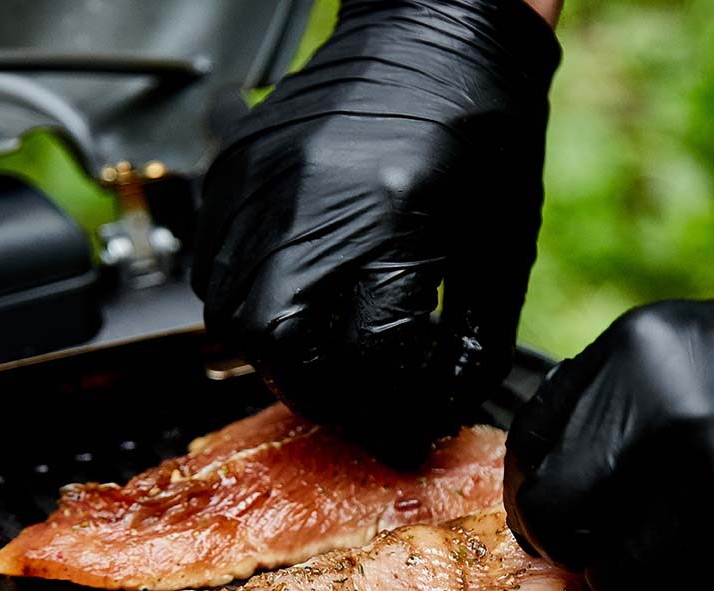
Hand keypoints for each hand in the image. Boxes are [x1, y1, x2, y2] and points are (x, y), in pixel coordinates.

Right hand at [192, 0, 559, 463]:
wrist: (439, 33)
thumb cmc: (485, 131)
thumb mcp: (500, 249)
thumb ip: (470, 342)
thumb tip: (436, 411)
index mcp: (396, 216)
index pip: (366, 355)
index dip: (386, 410)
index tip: (403, 428)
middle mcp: (313, 197)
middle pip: (275, 343)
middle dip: (316, 393)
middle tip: (353, 404)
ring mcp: (262, 180)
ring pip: (229, 313)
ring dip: (276, 355)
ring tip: (324, 357)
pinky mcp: (236, 169)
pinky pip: (213, 265)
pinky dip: (250, 304)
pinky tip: (294, 304)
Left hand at [504, 264, 713, 590]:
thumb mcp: (698, 345)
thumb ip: (618, 401)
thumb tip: (557, 465)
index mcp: (641, 353)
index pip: (530, 444)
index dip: (542, 485)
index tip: (563, 505)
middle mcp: (667, 419)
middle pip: (555, 518)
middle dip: (574, 541)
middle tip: (610, 543)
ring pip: (618, 579)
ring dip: (645, 578)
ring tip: (700, 544)